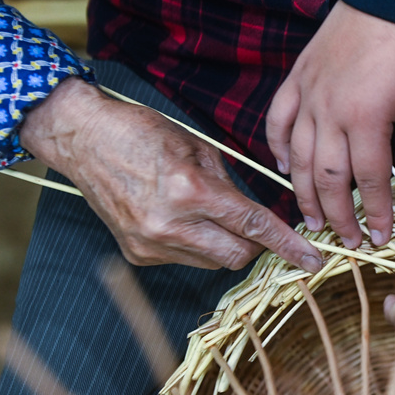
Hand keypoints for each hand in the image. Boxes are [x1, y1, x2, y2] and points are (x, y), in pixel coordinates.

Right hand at [20, 77, 322, 271]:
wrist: (82, 138)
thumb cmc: (142, 132)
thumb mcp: (198, 148)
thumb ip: (232, 186)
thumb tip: (259, 216)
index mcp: (190, 190)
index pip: (253, 225)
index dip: (288, 244)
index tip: (313, 259)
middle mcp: (170, 224)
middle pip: (238, 256)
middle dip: (254, 245)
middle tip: (253, 225)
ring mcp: (151, 244)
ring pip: (213, 262)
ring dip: (223, 244)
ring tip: (204, 212)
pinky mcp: (138, 254)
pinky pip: (186, 260)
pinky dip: (195, 245)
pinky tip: (178, 218)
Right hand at [265, 1, 394, 248]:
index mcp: (367, 119)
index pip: (371, 181)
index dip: (377, 213)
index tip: (381, 237)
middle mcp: (330, 113)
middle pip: (329, 179)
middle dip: (339, 216)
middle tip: (347, 240)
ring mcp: (309, 97)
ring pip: (299, 158)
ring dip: (305, 194)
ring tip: (312, 221)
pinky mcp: (296, 81)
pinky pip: (278, 122)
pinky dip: (279, 149)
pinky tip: (286, 169)